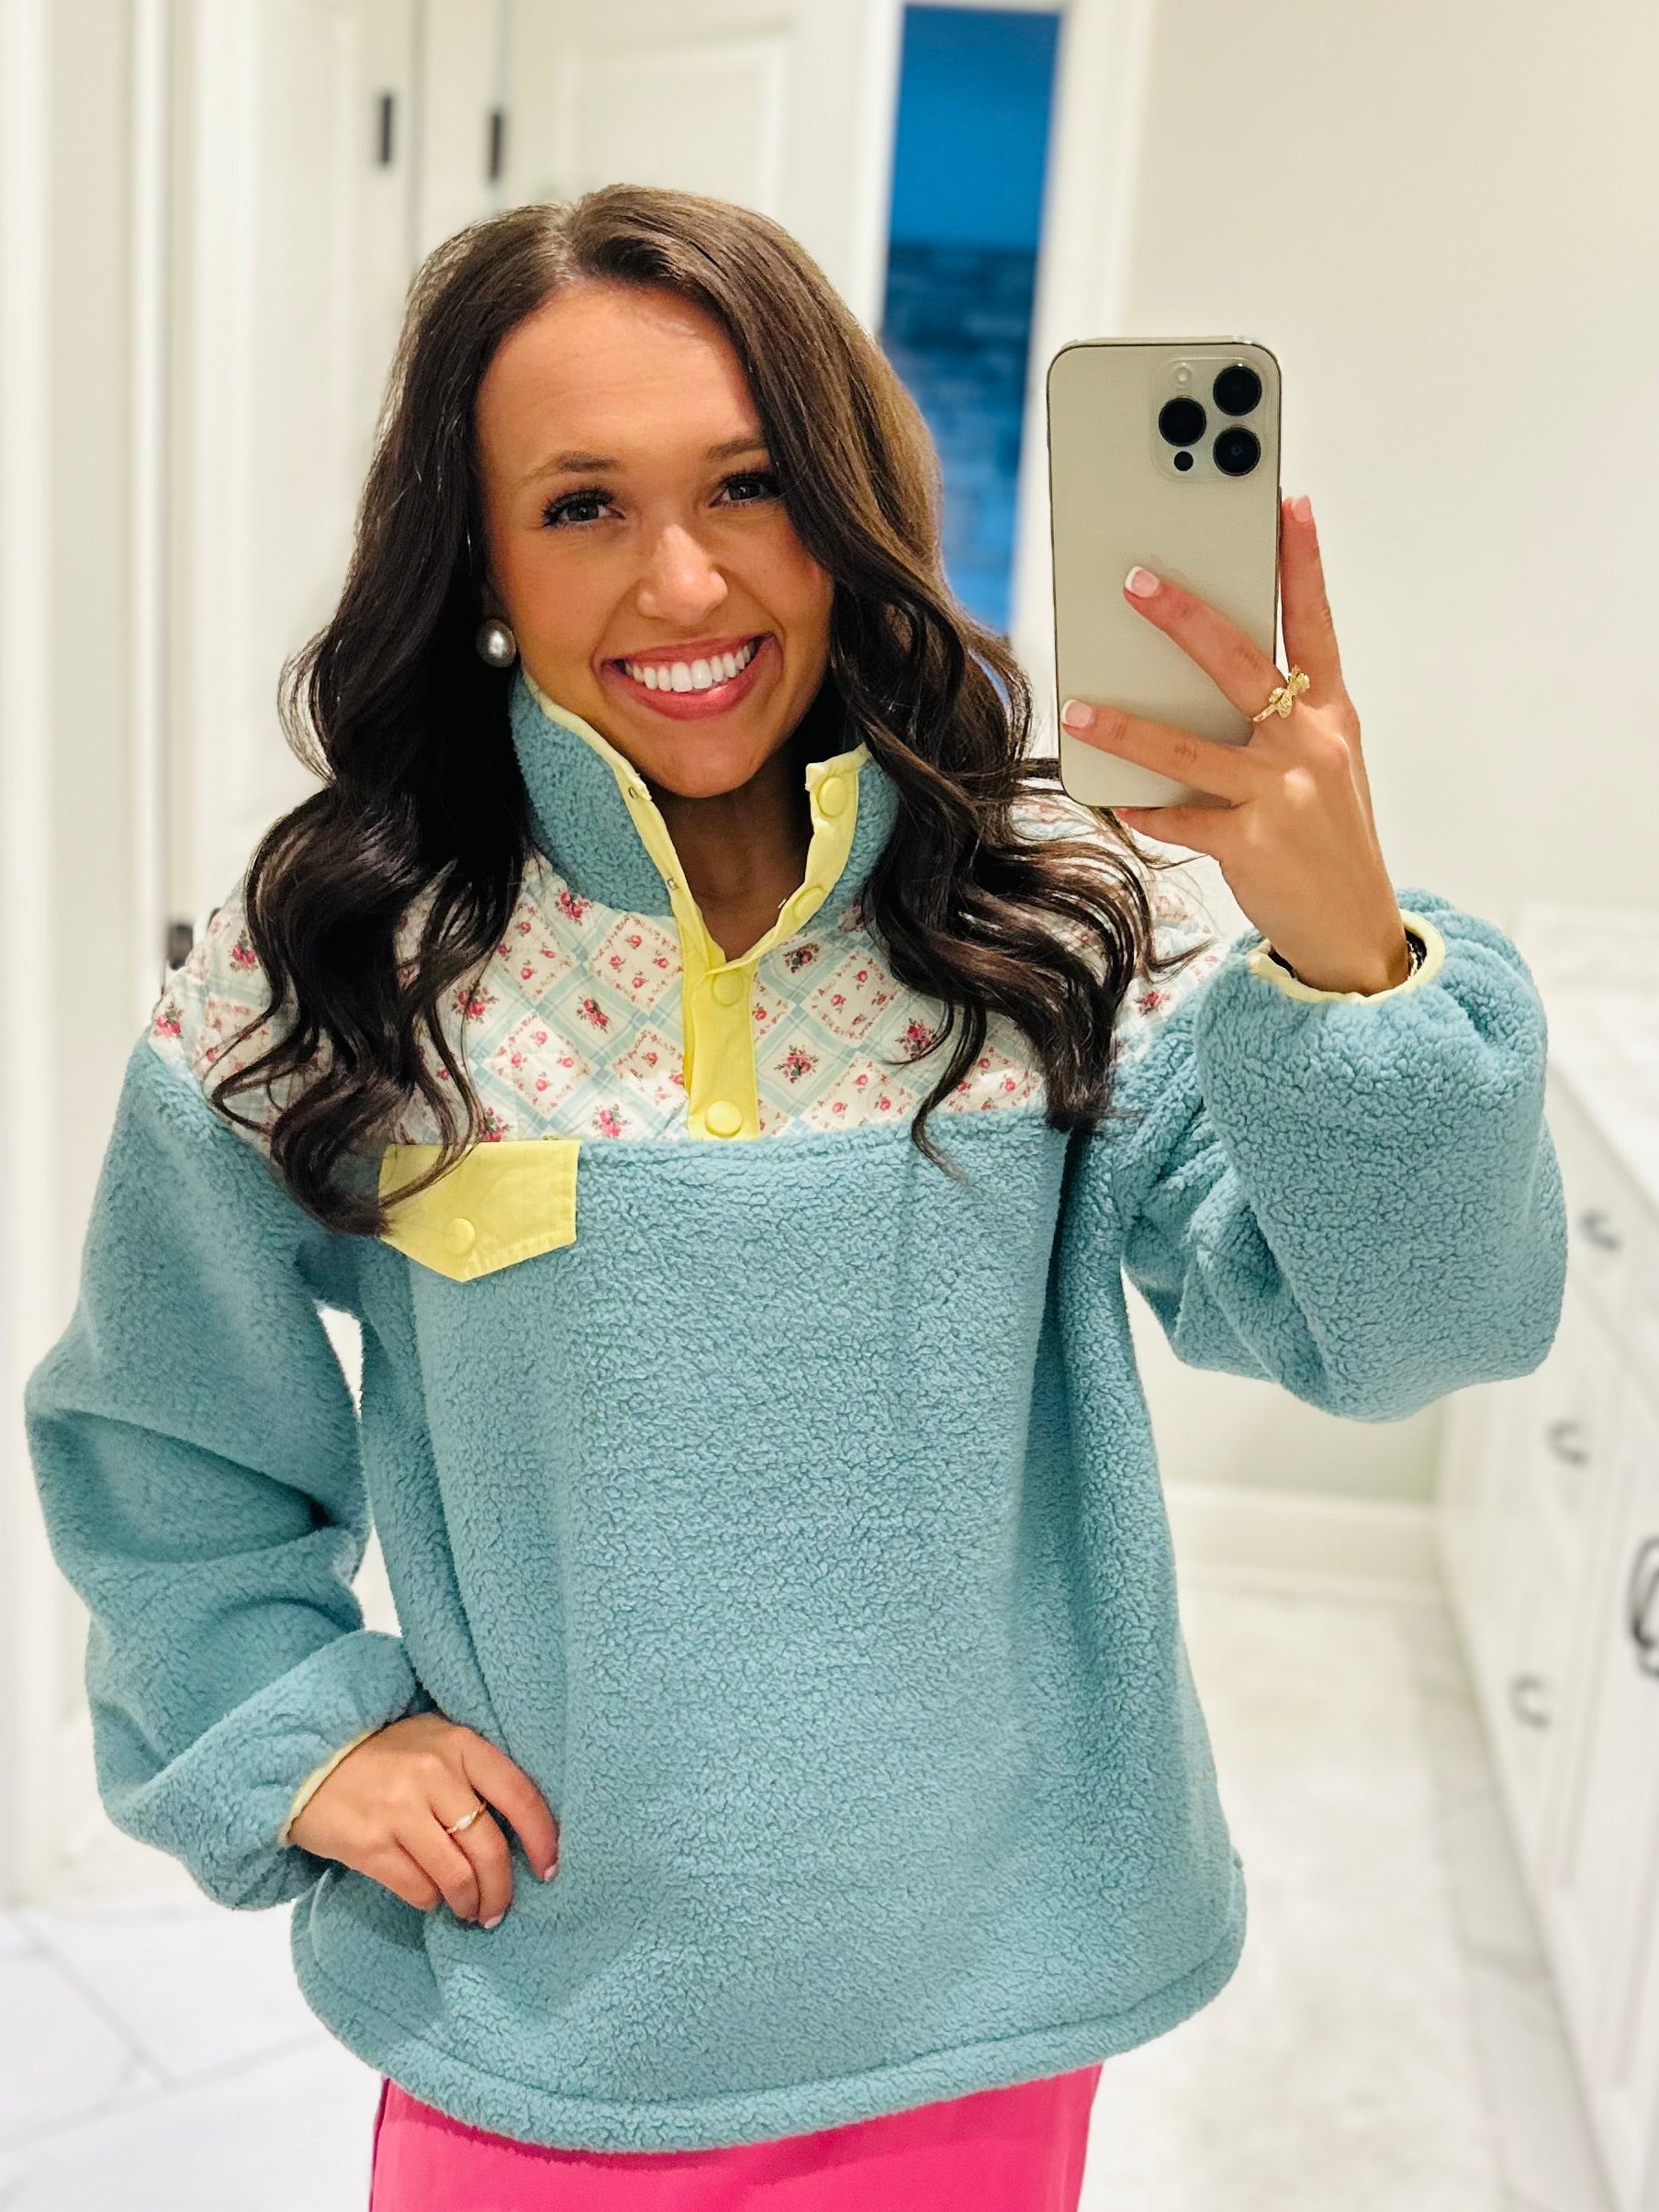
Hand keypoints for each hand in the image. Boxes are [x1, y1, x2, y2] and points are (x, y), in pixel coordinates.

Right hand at [288, 1712, 558, 1926]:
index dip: (543, 1838)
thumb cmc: (387, 1756)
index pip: (519, 1794)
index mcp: (459, 1744)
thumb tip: (522, 1831)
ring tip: (471, 1911)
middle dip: (501, 1889)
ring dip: (470, 1903)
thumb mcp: (436, 1743)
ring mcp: (398, 1810)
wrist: (309, 1762)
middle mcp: (432, 1774)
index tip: (550, 1869)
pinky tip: (431, 1897)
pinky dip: (431, 1901)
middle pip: (488, 1847)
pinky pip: (417, 1888)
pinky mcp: (368, 1844)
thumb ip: (475, 1772)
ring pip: (456, 1875)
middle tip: (501, 1909)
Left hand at [1060, 494, 1412, 995]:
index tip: (1290, 505)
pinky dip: (1146, 812)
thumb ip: (1279, 722)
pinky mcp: (1251, 845)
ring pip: (1188, 750)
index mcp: (1331, 717)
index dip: (1304, 564)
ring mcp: (1281, 795)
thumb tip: (1200, 687)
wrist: (1356, 929)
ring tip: (1081, 707)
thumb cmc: (1329, 839)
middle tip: (1137, 581)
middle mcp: (1308, 746)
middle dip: (1186, 619)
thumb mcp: (1324, 767)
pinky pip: (1181, 821)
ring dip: (1127, 728)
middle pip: (1241, 666)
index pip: (1317, 625)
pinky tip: (1119, 804)